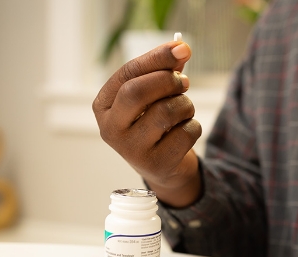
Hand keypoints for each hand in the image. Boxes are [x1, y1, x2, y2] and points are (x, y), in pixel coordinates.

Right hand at [92, 40, 201, 206]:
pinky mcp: (156, 164)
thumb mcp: (154, 96)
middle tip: (185, 82)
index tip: (182, 48)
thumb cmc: (155, 122)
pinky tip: (185, 131)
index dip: (157, 57)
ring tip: (184, 110)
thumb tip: (181, 48)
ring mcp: (131, 150)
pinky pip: (185, 133)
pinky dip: (193, 127)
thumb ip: (163, 70)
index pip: (128, 73)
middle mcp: (110, 128)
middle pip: (138, 91)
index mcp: (104, 105)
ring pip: (166, 112)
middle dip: (168, 80)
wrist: (164, 166)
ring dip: (185, 105)